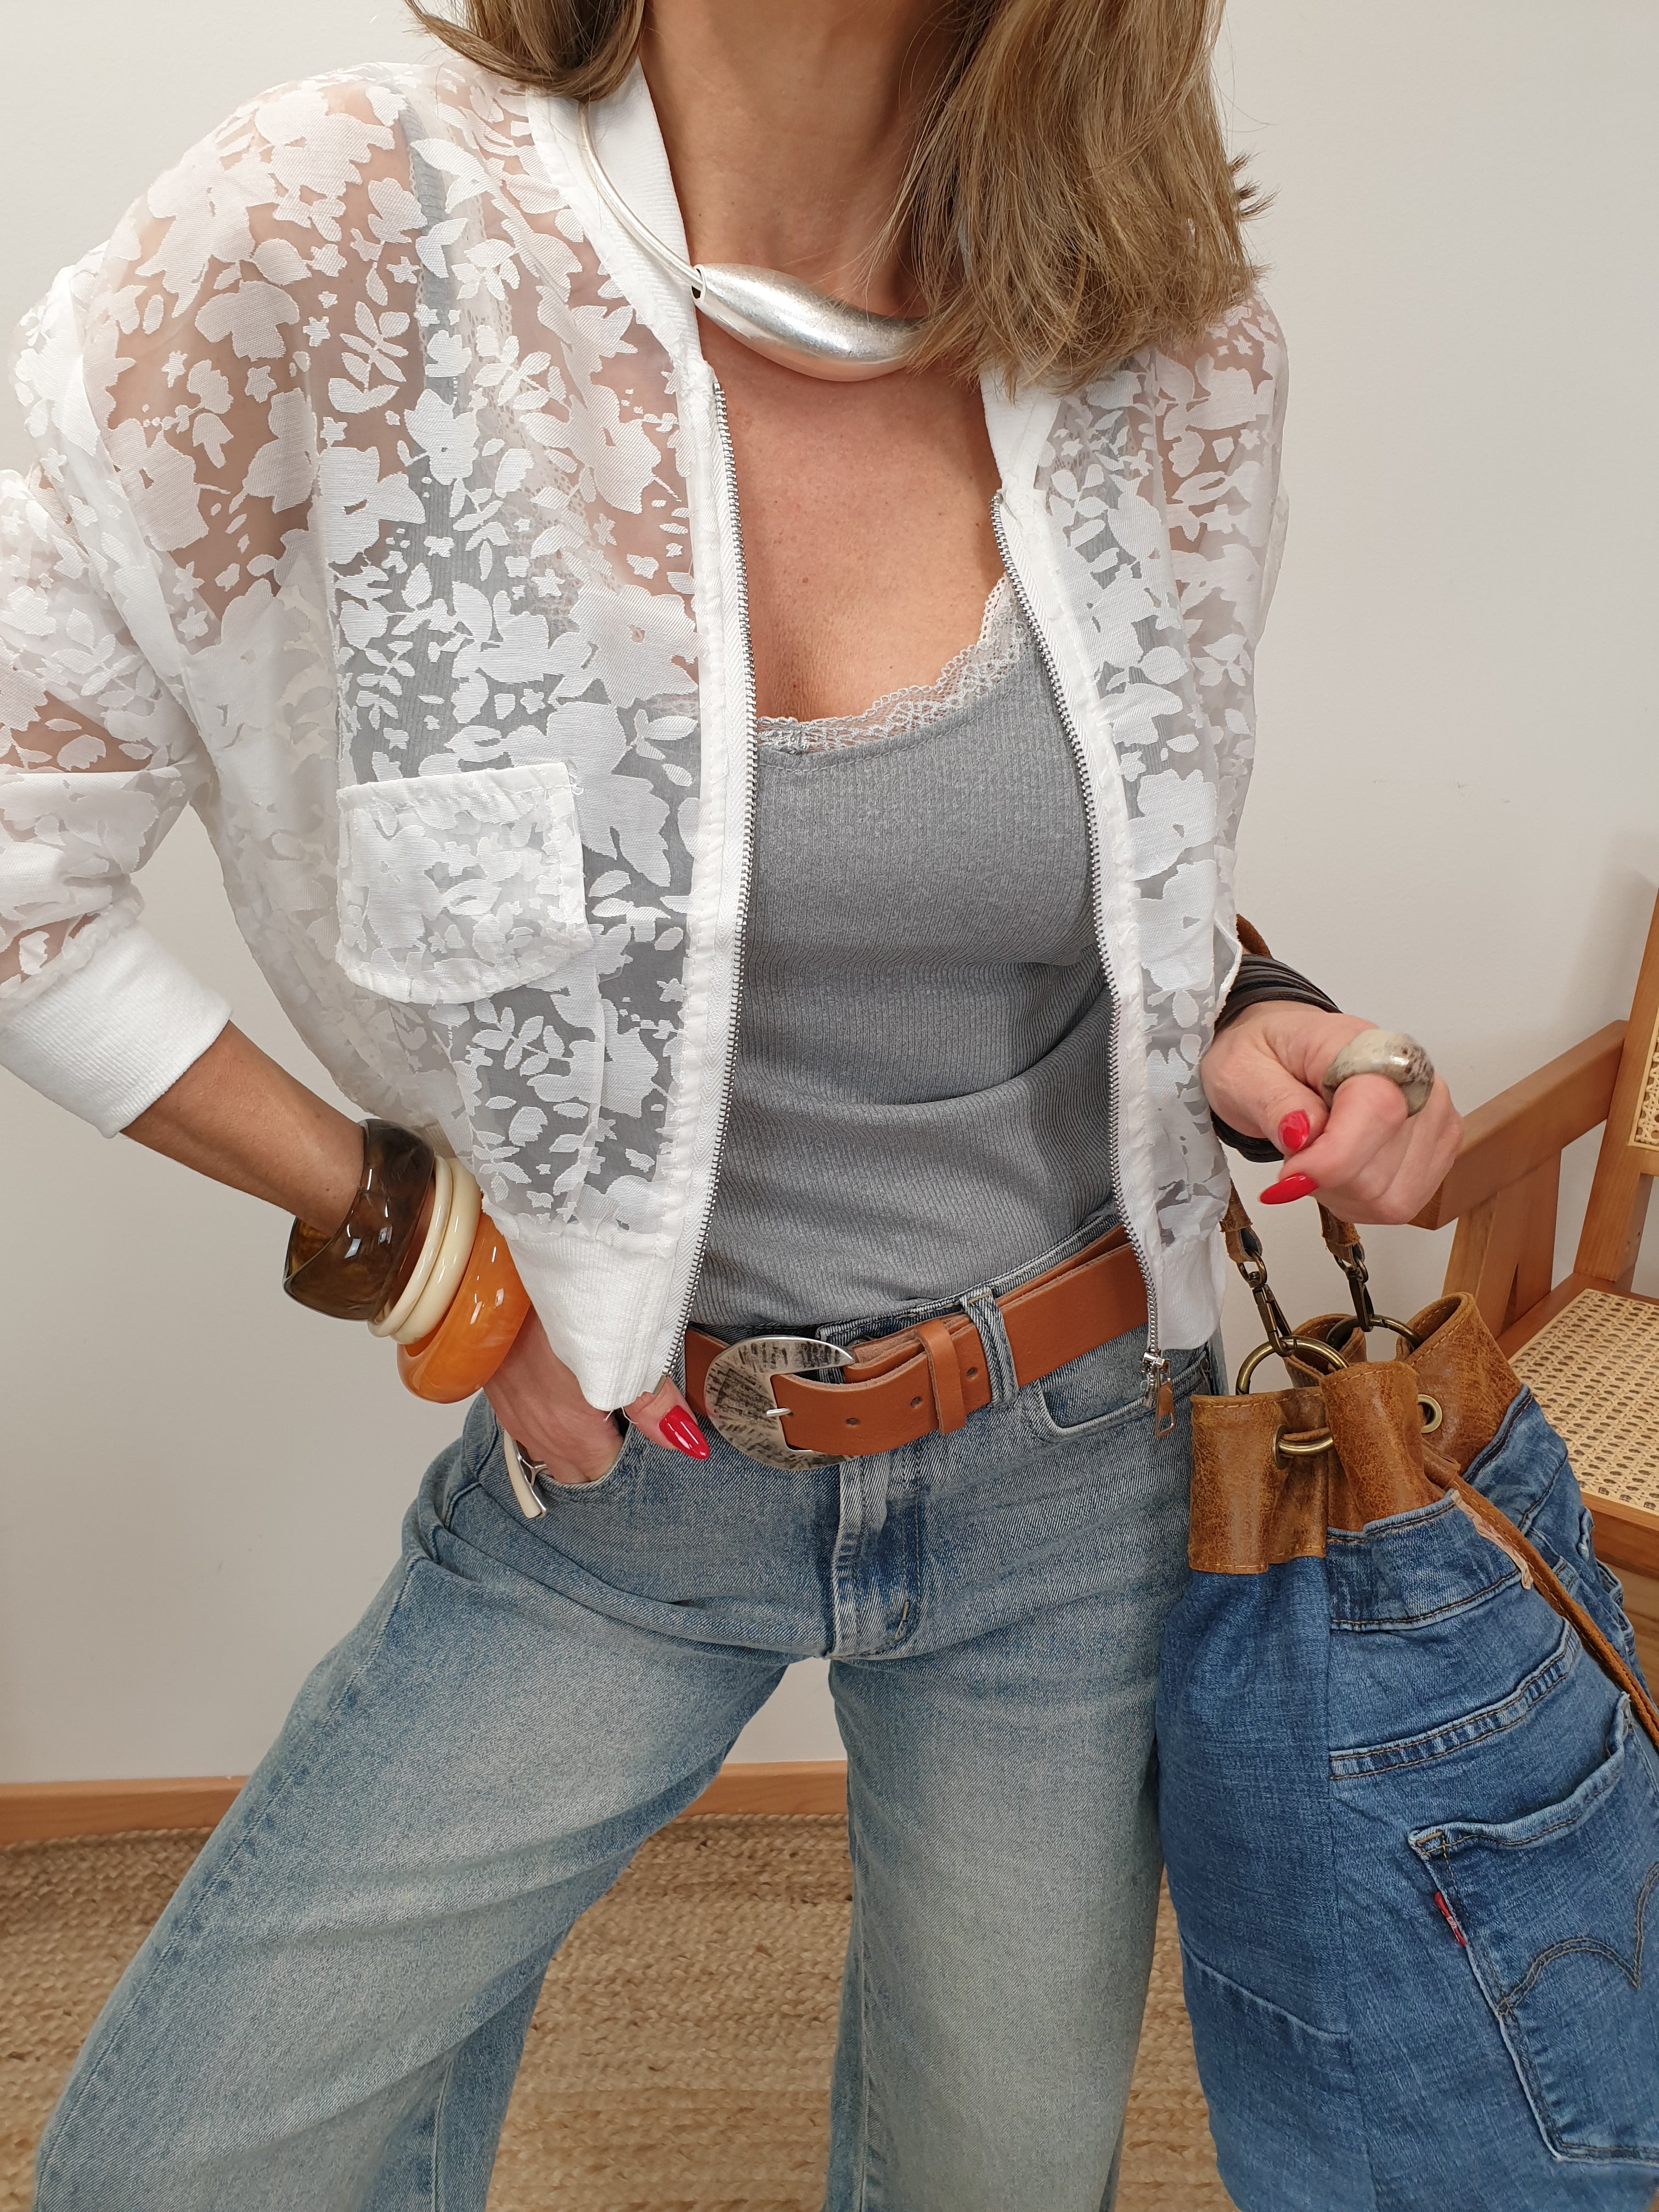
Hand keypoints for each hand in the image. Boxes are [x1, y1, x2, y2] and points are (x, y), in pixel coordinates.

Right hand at [483, 1311, 707, 1485]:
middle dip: (602, 1459)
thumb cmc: (559, 1307)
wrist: (493, 1275)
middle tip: (628, 1427)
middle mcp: (537, 1431)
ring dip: (573, 1442)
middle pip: (576, 1470)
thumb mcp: (621, 1353)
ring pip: (548, 1450)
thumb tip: (685, 1441)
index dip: (630, 1461)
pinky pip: (526, 1425)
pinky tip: (564, 1389)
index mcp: (571, 1433)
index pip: (604, 1473)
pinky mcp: (497, 1389)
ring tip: (600, 1409)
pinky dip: (549, 1420)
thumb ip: (654, 1404)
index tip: (646, 1438)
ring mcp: (512, 1412)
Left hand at [1199, 1003, 1461, 1224]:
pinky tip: (1338, 1170)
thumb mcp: (1244, 1069)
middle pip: (1380, 1171)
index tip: (1290, 1174)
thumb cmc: (1271, 1054)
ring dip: (1339, 1194)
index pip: (1377, 1111)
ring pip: (1392, 1198)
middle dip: (1323, 1179)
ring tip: (1316, 1156)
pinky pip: (1400, 1204)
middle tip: (1294, 1152)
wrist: (1287, 1053)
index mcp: (1369, 1047)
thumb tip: (1302, 1132)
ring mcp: (1434, 1118)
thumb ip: (1273, 1101)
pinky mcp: (1437, 1149)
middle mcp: (1416, 1081)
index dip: (1331, 1159)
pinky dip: (1358, 1201)